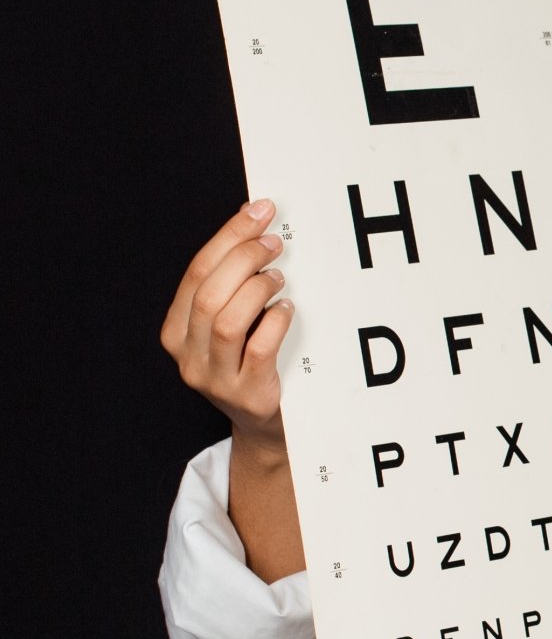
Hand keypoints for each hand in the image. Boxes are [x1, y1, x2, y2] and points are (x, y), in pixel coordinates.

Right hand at [162, 198, 305, 580]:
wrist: (267, 428)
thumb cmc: (253, 364)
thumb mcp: (233, 327)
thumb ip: (234, 286)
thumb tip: (259, 229)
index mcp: (176, 330)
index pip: (196, 272)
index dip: (229, 236)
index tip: (260, 211)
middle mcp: (187, 355)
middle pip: (209, 290)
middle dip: (244, 256)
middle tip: (276, 242)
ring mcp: (214, 378)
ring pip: (225, 318)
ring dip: (256, 288)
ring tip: (280, 278)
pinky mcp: (247, 395)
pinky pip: (257, 349)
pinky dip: (274, 322)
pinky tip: (287, 310)